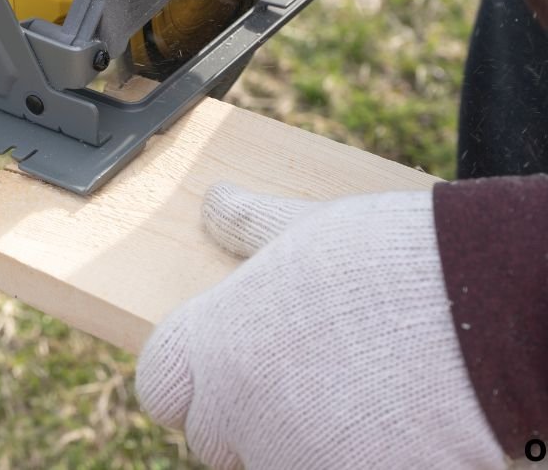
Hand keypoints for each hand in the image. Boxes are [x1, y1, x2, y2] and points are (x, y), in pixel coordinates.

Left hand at [135, 184, 504, 468]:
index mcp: (210, 346)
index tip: (229, 367)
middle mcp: (235, 413)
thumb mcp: (303, 230)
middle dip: (250, 415)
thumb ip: (246, 227)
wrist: (485, 303)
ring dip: (302, 444)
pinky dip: (356, 462)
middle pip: (214, 436)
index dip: (194, 378)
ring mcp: (290, 460)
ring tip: (358, 395)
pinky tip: (392, 428)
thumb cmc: (389, 259)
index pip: (160, 388)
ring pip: (272, 463)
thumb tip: (214, 202)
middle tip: (309, 375)